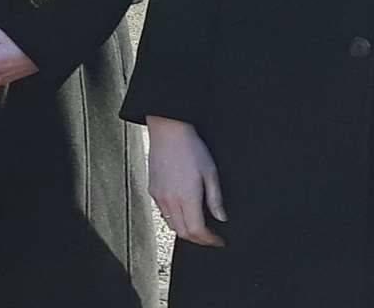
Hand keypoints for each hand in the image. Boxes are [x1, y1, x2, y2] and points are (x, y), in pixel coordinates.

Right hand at [146, 116, 227, 246]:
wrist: (168, 131)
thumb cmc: (191, 148)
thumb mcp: (210, 172)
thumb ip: (215, 199)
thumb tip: (221, 217)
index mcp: (187, 197)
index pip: (197, 231)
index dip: (209, 240)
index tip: (218, 240)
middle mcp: (170, 201)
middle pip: (183, 233)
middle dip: (198, 239)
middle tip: (210, 238)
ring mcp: (159, 197)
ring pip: (172, 226)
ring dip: (186, 231)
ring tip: (199, 227)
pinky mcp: (152, 191)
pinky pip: (163, 213)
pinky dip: (175, 219)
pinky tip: (184, 212)